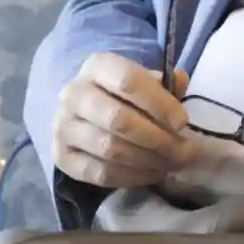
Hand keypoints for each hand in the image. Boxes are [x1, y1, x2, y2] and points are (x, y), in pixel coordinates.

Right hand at [51, 52, 191, 188]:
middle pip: (118, 119)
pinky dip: (130, 177)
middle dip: (157, 138)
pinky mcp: (60, 156)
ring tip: (171, 164)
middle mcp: (73, 93)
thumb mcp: (145, 81)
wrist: (87, 113)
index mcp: (97, 66)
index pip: (129, 81)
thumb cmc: (125, 94)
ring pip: (109, 149)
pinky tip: (152, 174)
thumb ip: (165, 84)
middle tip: (183, 151)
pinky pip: (98, 172)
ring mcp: (62, 126)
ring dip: (146, 160)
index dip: (160, 104)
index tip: (183, 123)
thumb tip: (181, 80)